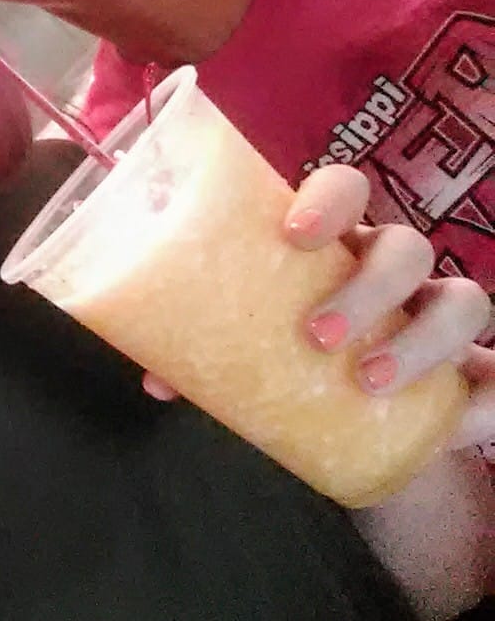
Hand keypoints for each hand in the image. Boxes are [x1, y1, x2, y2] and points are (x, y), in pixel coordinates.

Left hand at [144, 164, 493, 447]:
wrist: (362, 427)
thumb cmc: (298, 364)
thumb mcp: (254, 354)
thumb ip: (211, 358)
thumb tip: (158, 379)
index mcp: (339, 249)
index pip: (346, 192)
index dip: (328, 200)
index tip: (295, 234)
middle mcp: (397, 273)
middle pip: (405, 247)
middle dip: (367, 285)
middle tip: (318, 334)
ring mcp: (442, 318)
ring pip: (464, 299)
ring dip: (420, 338)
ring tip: (368, 381)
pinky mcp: (477, 373)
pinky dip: (485, 394)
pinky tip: (459, 419)